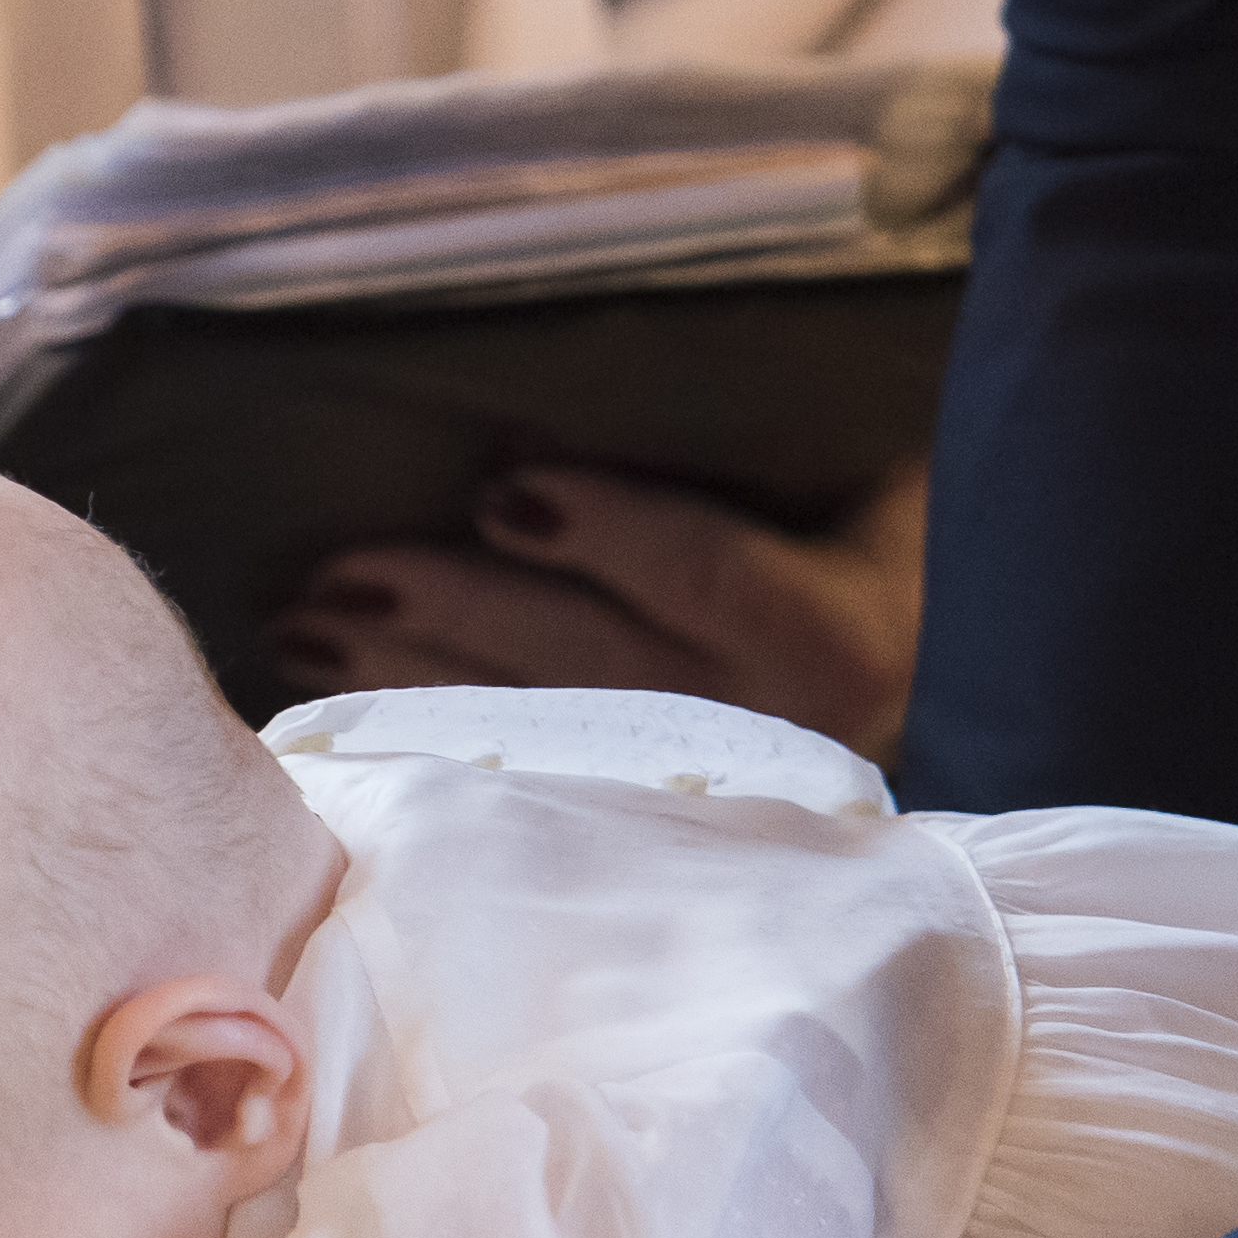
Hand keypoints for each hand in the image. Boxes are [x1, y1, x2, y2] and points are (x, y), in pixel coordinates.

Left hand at [266, 458, 925, 763]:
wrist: (932, 663)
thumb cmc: (876, 531)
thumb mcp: (854, 465)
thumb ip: (749, 430)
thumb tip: (536, 415)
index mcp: (844, 629)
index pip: (718, 582)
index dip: (609, 535)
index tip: (502, 489)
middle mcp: (781, 727)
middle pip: (599, 672)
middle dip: (459, 619)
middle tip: (338, 572)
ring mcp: (715, 787)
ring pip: (545, 737)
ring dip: (410, 681)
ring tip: (304, 620)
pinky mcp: (655, 821)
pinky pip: (525, 775)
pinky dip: (423, 732)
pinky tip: (334, 695)